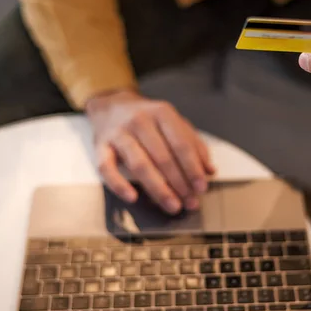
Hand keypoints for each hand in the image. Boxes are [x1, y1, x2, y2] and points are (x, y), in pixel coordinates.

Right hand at [86, 90, 215, 213]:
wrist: (111, 104)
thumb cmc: (148, 118)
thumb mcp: (174, 122)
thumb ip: (194, 144)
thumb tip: (210, 171)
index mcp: (162, 113)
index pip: (181, 144)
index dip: (193, 168)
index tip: (202, 187)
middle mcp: (140, 121)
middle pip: (163, 157)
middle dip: (179, 184)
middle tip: (190, 203)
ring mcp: (119, 133)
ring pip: (140, 165)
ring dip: (158, 189)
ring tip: (172, 205)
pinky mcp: (100, 146)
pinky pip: (107, 168)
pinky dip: (119, 185)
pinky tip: (133, 198)